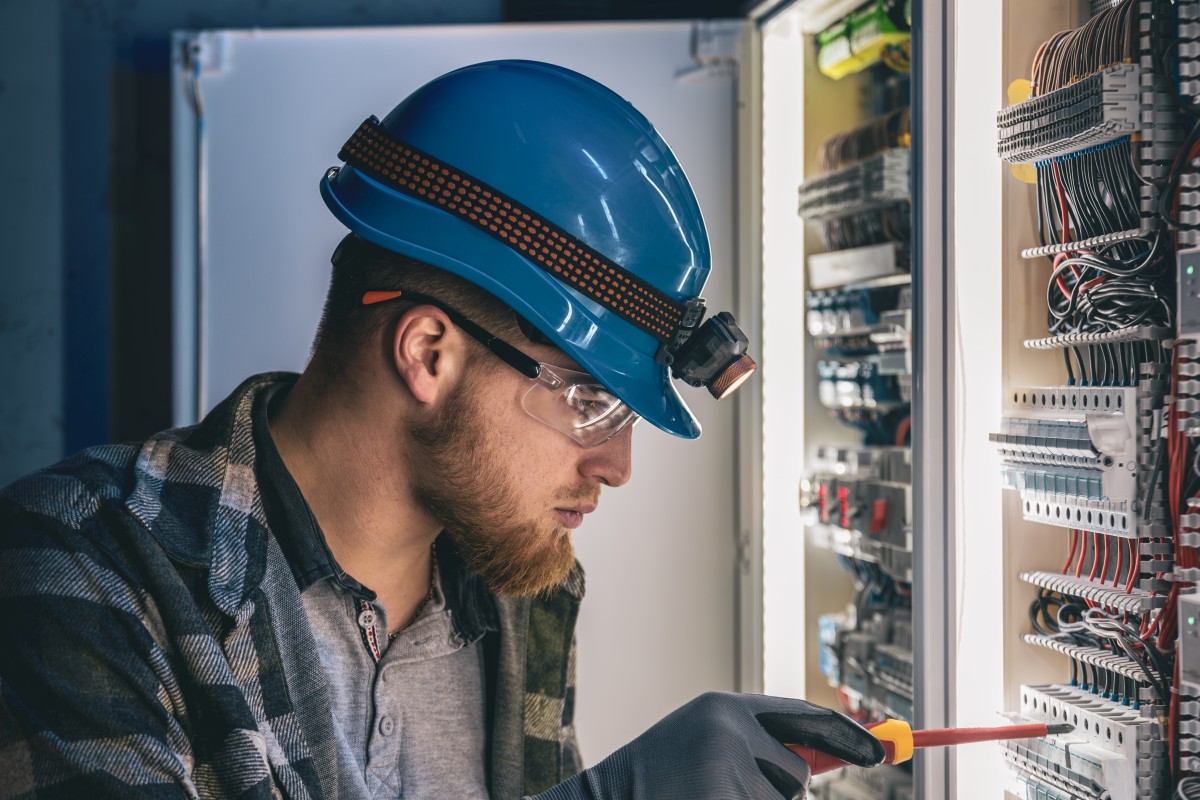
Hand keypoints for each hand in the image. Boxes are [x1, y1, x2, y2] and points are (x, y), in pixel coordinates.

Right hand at [531, 691, 884, 799]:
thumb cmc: (655, 781)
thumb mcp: (703, 748)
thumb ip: (756, 746)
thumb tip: (824, 758)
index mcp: (724, 707)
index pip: (803, 716)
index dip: (845, 735)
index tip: (879, 753)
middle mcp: (730, 728)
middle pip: (797, 774)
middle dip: (777, 792)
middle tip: (723, 791)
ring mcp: (726, 767)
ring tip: (701, 797)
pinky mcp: (722, 799)